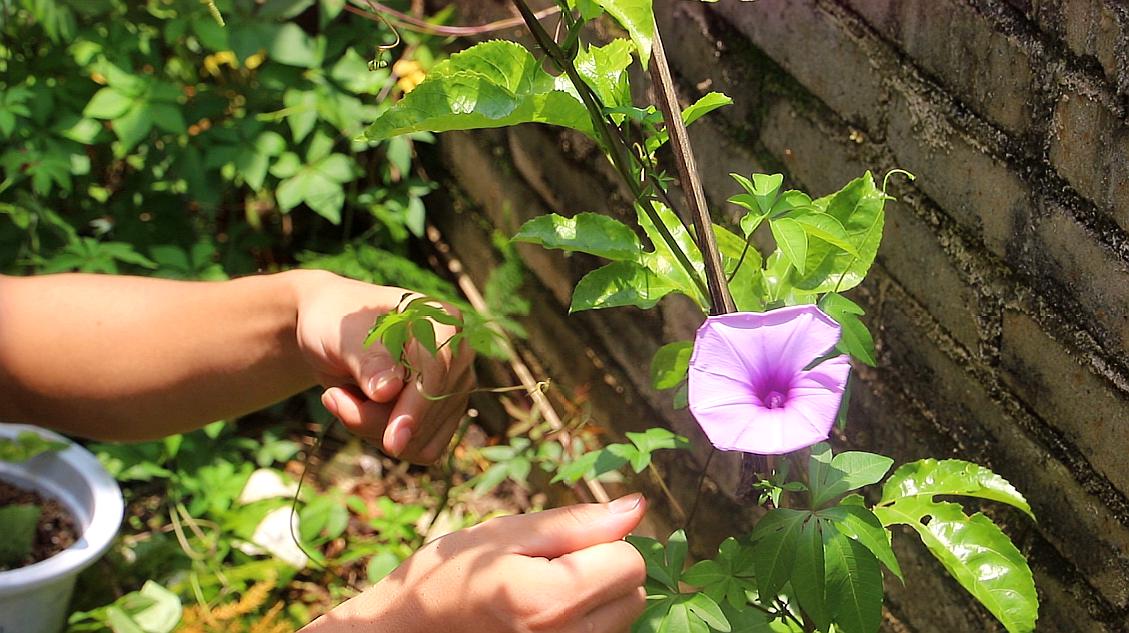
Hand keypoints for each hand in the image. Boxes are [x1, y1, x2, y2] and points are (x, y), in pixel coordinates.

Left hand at [287, 270, 474, 462]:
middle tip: (333, 397)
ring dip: (374, 429)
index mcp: (441, 322)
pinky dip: (385, 439)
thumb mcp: (342, 335)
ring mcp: (453, 388)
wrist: (337, 337)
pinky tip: (364, 412)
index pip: (437, 372)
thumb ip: (367, 359)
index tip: (392, 440)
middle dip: (376, 418)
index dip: (415, 408)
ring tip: (344, 398)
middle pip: (430, 410)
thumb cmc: (338, 323)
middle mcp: (457, 356)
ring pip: (424, 437)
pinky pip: (422, 448)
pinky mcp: (443, 415)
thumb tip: (388, 391)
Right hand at [303, 495, 648, 632]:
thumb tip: (637, 507)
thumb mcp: (505, 534)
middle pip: (635, 594)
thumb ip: (576, 523)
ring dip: (596, 599)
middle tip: (548, 568)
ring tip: (542, 593)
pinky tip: (544, 616)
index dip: (602, 541)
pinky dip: (585, 623)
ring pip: (623, 619)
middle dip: (604, 571)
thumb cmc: (447, 577)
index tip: (559, 546)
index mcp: (552, 601)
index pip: (631, 561)